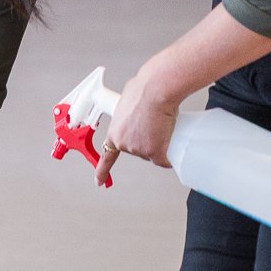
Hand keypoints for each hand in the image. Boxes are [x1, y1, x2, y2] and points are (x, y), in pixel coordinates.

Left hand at [95, 67, 178, 185]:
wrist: (157, 90)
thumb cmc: (143, 89)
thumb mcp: (127, 100)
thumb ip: (128, 111)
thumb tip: (136, 110)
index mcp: (115, 132)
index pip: (107, 157)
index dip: (103, 170)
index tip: (99, 181)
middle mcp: (125, 144)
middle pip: (139, 150)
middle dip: (147, 140)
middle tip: (154, 123)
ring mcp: (140, 150)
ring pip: (153, 153)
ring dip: (160, 143)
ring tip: (162, 122)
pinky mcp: (156, 153)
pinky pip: (165, 159)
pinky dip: (170, 153)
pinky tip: (171, 139)